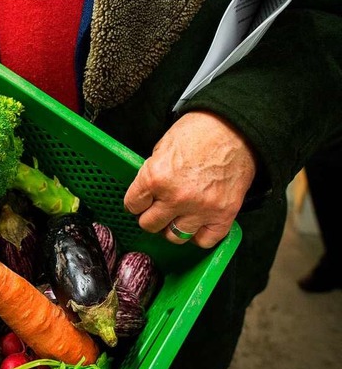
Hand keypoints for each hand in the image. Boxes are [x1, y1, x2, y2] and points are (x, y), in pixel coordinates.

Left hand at [124, 111, 256, 248]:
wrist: (236, 128)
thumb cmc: (200, 131)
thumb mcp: (162, 147)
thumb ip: (152, 174)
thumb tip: (147, 191)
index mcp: (155, 178)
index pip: (132, 205)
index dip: (136, 202)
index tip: (142, 201)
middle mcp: (175, 198)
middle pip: (149, 225)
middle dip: (151, 216)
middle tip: (158, 209)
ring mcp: (200, 209)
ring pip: (174, 237)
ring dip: (173, 227)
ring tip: (178, 215)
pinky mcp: (223, 215)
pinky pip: (204, 240)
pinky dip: (199, 234)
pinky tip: (198, 222)